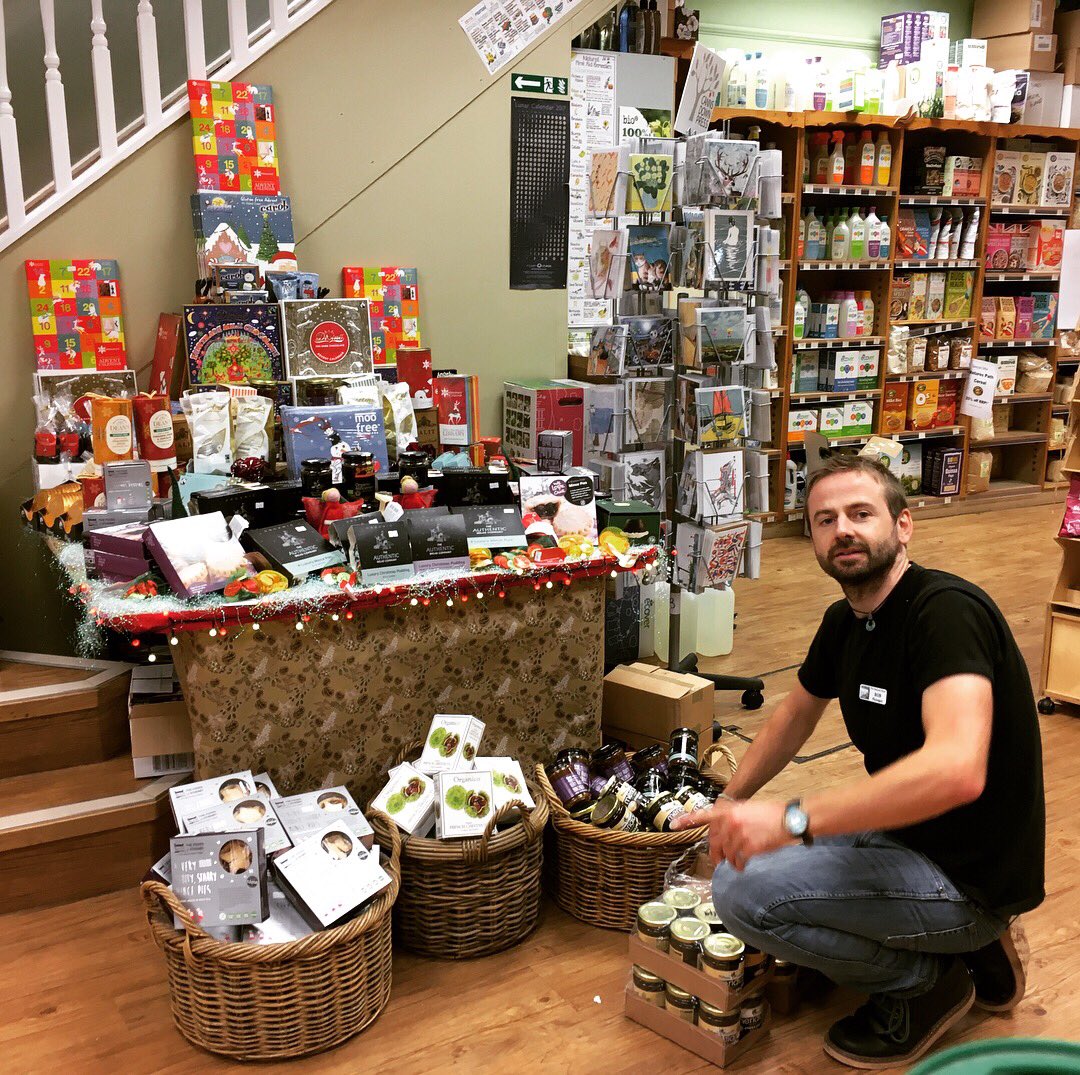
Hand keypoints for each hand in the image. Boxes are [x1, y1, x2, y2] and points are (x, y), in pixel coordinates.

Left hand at [672, 799, 791, 870]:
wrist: (790, 819)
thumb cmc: (772, 813)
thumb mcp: (748, 807)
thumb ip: (732, 816)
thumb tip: (723, 827)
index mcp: (730, 811)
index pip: (704, 815)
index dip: (687, 820)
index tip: (674, 825)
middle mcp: (731, 822)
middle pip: (715, 843)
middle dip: (715, 854)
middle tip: (717, 861)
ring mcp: (739, 835)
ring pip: (727, 854)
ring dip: (731, 860)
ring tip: (739, 861)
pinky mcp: (749, 848)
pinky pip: (738, 862)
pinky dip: (739, 866)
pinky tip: (744, 865)